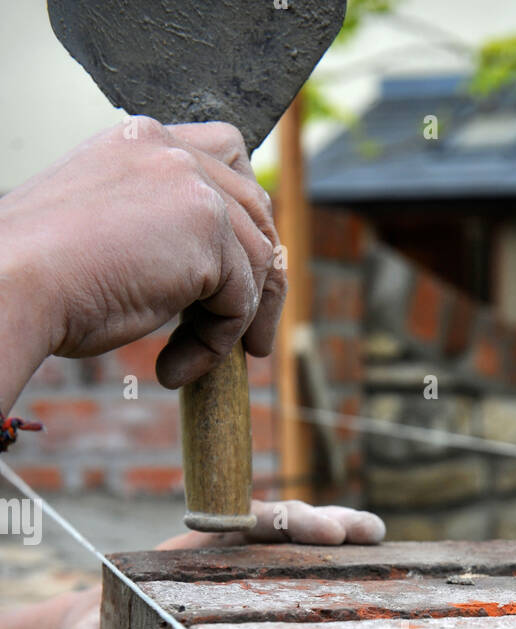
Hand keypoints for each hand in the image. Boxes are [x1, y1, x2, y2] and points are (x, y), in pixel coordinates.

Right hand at [0, 119, 284, 396]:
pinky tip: (174, 368)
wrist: (12, 284)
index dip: (245, 219)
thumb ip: (159, 229)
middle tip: (248, 342)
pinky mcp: (205, 229)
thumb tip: (213, 273)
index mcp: (142, 142)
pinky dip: (216, 344)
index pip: (226, 158)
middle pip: (256, 210)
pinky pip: (240, 300)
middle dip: (260, 280)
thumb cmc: (43, 277)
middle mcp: (171, 150)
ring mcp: (191, 184)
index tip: (241, 274)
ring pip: (256, 262)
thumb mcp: (109, 233)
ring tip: (186, 362)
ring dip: (233, 323)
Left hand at [58, 500, 385, 628]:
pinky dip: (328, 566)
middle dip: (322, 522)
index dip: (283, 523)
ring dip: (335, 534)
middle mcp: (216, 551)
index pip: (239, 521)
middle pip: (277, 524)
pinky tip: (366, 571)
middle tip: (365, 532)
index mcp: (183, 553)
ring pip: (292, 543)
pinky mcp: (251, 592)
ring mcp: (237, 569)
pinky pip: (294, 572)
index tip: (321, 535)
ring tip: (379, 535)